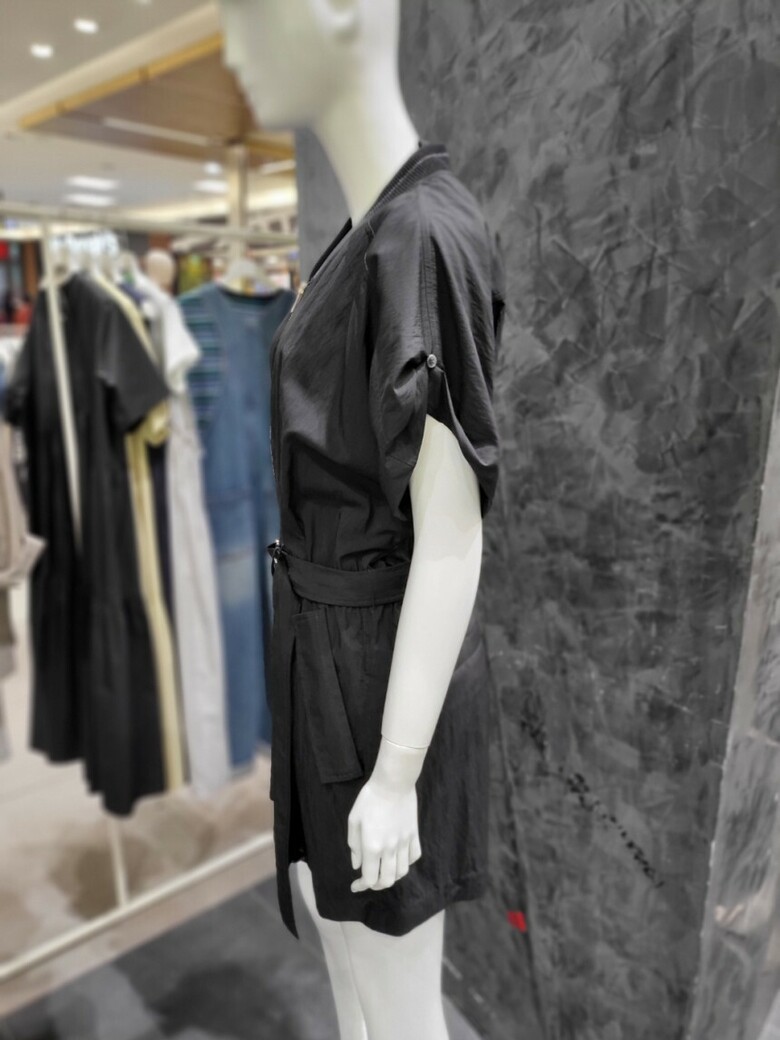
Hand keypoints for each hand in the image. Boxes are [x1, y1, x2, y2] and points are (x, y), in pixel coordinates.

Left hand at [347, 773, 422, 891]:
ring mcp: (405, 843)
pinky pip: (414, 857)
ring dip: (391, 876)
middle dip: (376, 885)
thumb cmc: (369, 799)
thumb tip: (357, 865)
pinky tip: (398, 858)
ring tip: (383, 869)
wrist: (393, 783)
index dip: (361, 886)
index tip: (355, 885)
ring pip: (402, 872)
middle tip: (369, 880)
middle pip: (387, 880)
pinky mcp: (414, 835)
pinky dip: (406, 863)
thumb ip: (354, 845)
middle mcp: (390, 849)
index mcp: (372, 847)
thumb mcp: (354, 820)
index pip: (369, 878)